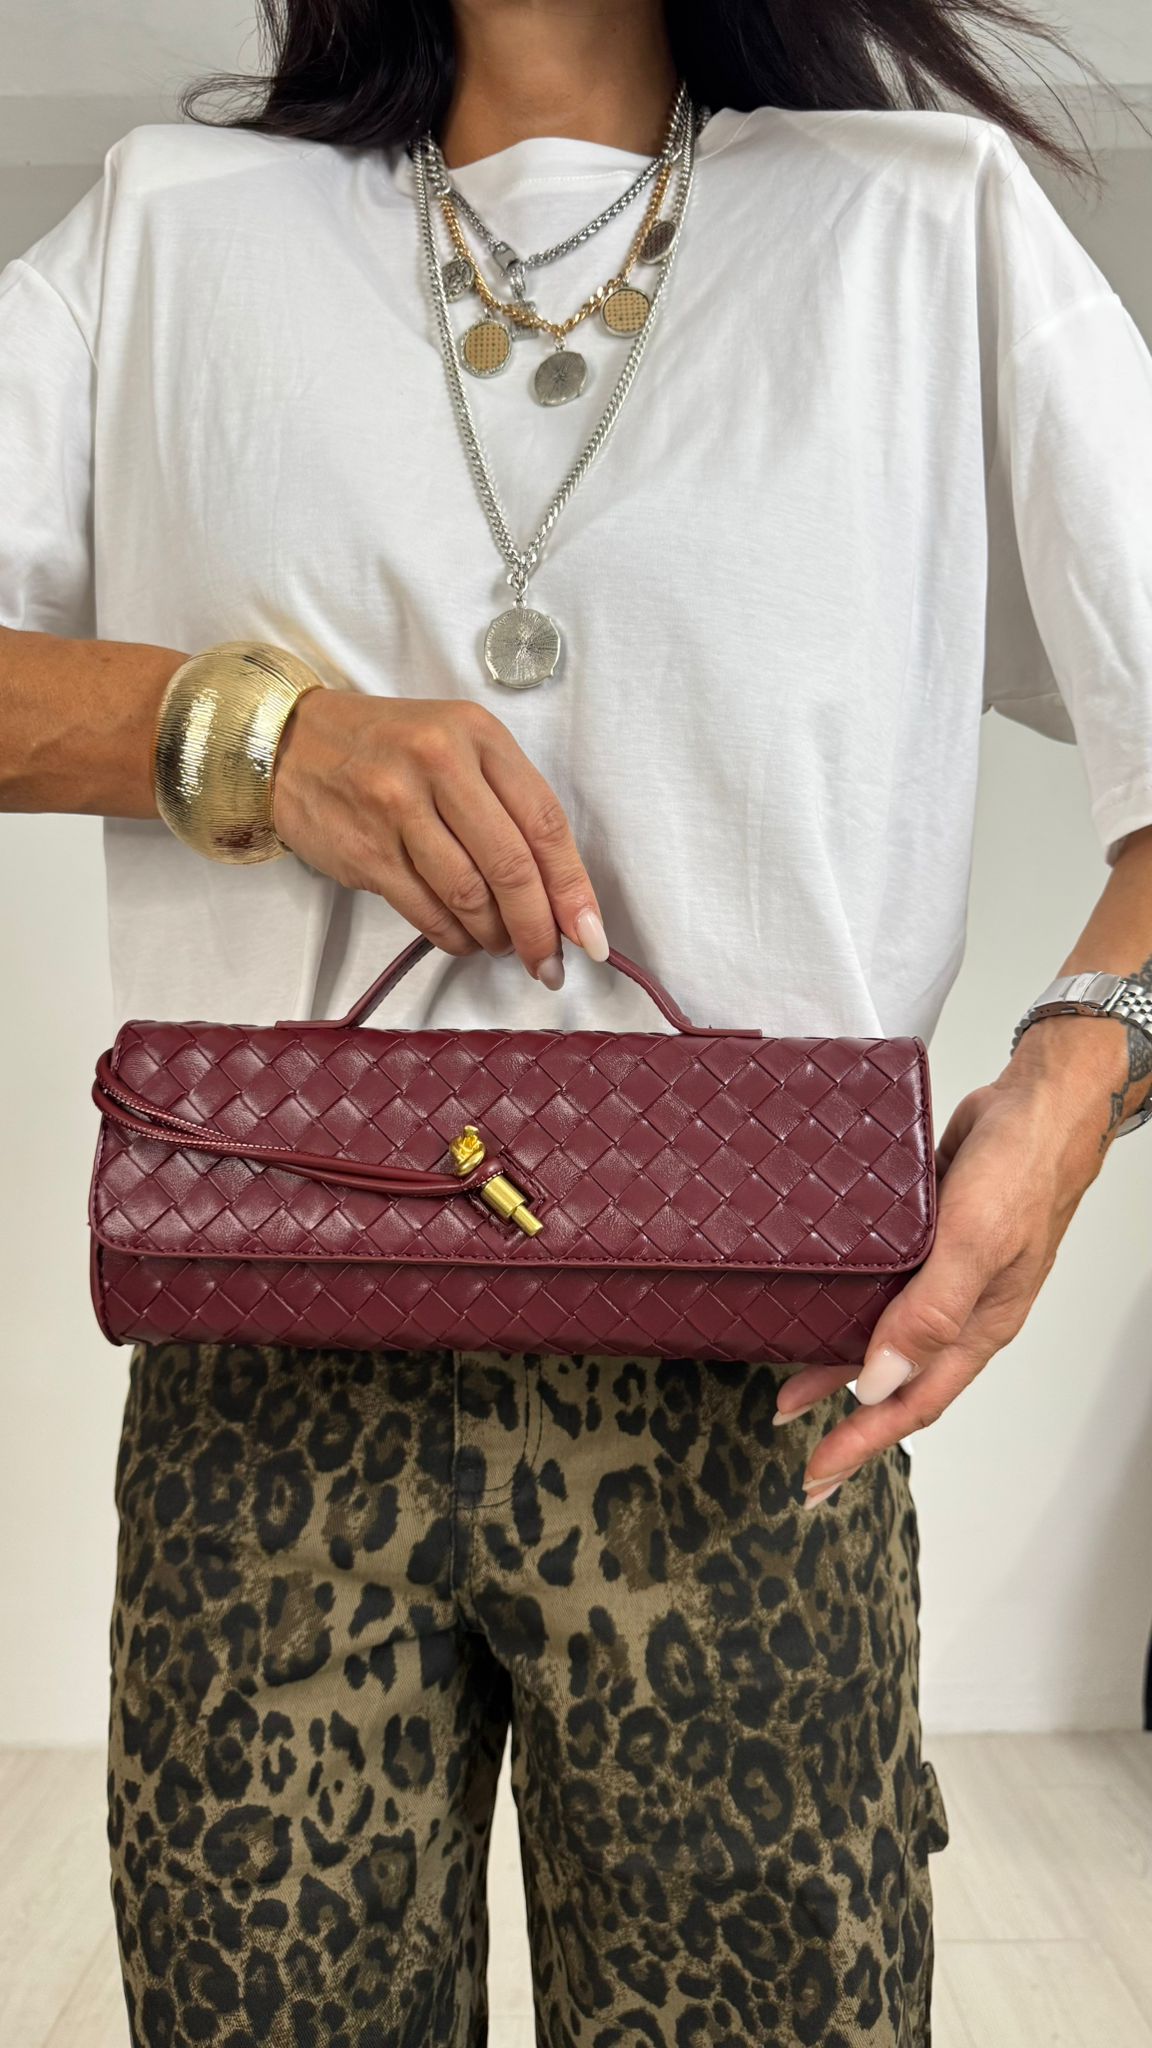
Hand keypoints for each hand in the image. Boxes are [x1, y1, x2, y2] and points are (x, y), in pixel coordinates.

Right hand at [273, 691, 606, 985]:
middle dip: (540, 929)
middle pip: (511, 867)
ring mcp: (398, 806)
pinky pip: (426, 911)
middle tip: (550, 964)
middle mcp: (440, 764)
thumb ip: (508, 806)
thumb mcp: (457, 747)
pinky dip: (455, 937)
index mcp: (478, 735)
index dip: (573, 888)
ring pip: (470, 896)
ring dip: (495, 936)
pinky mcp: (367, 850)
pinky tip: (464, 938)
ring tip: (502, 945)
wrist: (292, 744)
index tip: (591, 934)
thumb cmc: (390, 748)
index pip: (544, 822)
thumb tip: (559, 895)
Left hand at [776, 1049, 1112, 1503]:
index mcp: (978, 1325)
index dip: (863, 1444)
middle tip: (796, 1445)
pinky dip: (848, 1306)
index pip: (915, 1405)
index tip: (817, 1475)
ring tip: (787, 1390)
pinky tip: (816, 1304)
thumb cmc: (1024, 1169)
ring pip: (883, 1337)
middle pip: (896, 1384)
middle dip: (847, 1423)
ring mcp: (943, 1275)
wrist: (1038, 1102)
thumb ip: (929, 1313)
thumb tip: (880, 1381)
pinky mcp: (926, 1239)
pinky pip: (881, 1288)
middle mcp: (959, 1309)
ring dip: (837, 1366)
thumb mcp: (975, 1244)